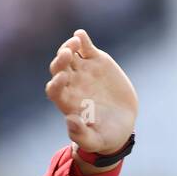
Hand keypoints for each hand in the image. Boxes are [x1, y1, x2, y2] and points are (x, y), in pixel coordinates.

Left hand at [45, 29, 137, 155]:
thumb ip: (81, 134)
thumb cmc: (105, 136)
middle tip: (66, 54)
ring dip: (68, 47)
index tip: (62, 79)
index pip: (54, 90)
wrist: (122, 123)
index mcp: (67, 102)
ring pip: (69, 55)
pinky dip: (82, 40)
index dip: (56, 84)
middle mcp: (72, 84)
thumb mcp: (95, 140)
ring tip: (74, 42)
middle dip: (59, 61)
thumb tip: (69, 120)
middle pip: (58, 69)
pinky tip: (80, 35)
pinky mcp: (97, 61)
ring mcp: (83, 71)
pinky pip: (85, 48)